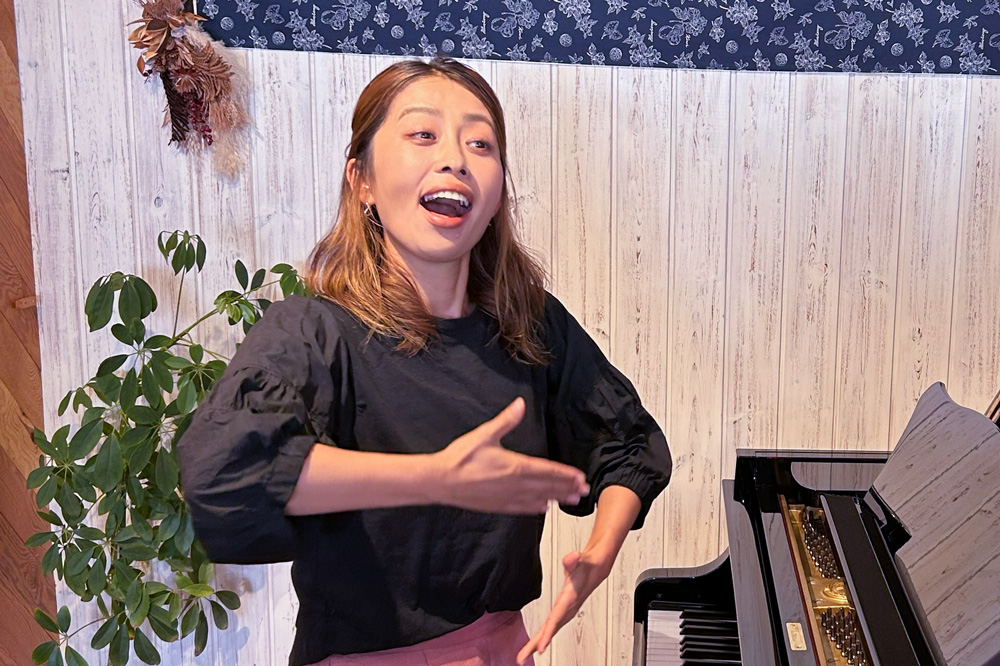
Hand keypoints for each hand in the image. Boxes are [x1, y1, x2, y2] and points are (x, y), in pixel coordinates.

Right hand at [433, 397, 589, 513]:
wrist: (441, 481)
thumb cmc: (461, 457)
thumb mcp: (485, 434)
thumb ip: (507, 420)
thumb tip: (520, 404)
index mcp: (516, 466)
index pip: (548, 470)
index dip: (566, 474)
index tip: (580, 477)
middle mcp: (515, 484)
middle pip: (548, 486)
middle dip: (567, 488)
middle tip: (584, 491)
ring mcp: (507, 497)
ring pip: (539, 499)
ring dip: (556, 498)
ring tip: (572, 500)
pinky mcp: (498, 506)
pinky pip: (522, 508)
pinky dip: (535, 508)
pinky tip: (543, 508)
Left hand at [516, 548, 611, 664]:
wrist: (595, 570)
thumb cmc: (586, 566)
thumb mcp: (580, 560)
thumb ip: (574, 560)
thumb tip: (572, 557)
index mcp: (569, 600)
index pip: (556, 618)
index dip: (548, 633)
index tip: (541, 648)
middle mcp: (567, 609)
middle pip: (550, 630)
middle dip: (536, 645)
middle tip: (521, 659)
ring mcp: (564, 613)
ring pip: (549, 631)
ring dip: (536, 644)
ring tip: (522, 656)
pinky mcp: (562, 613)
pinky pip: (550, 628)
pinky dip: (541, 637)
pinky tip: (534, 645)